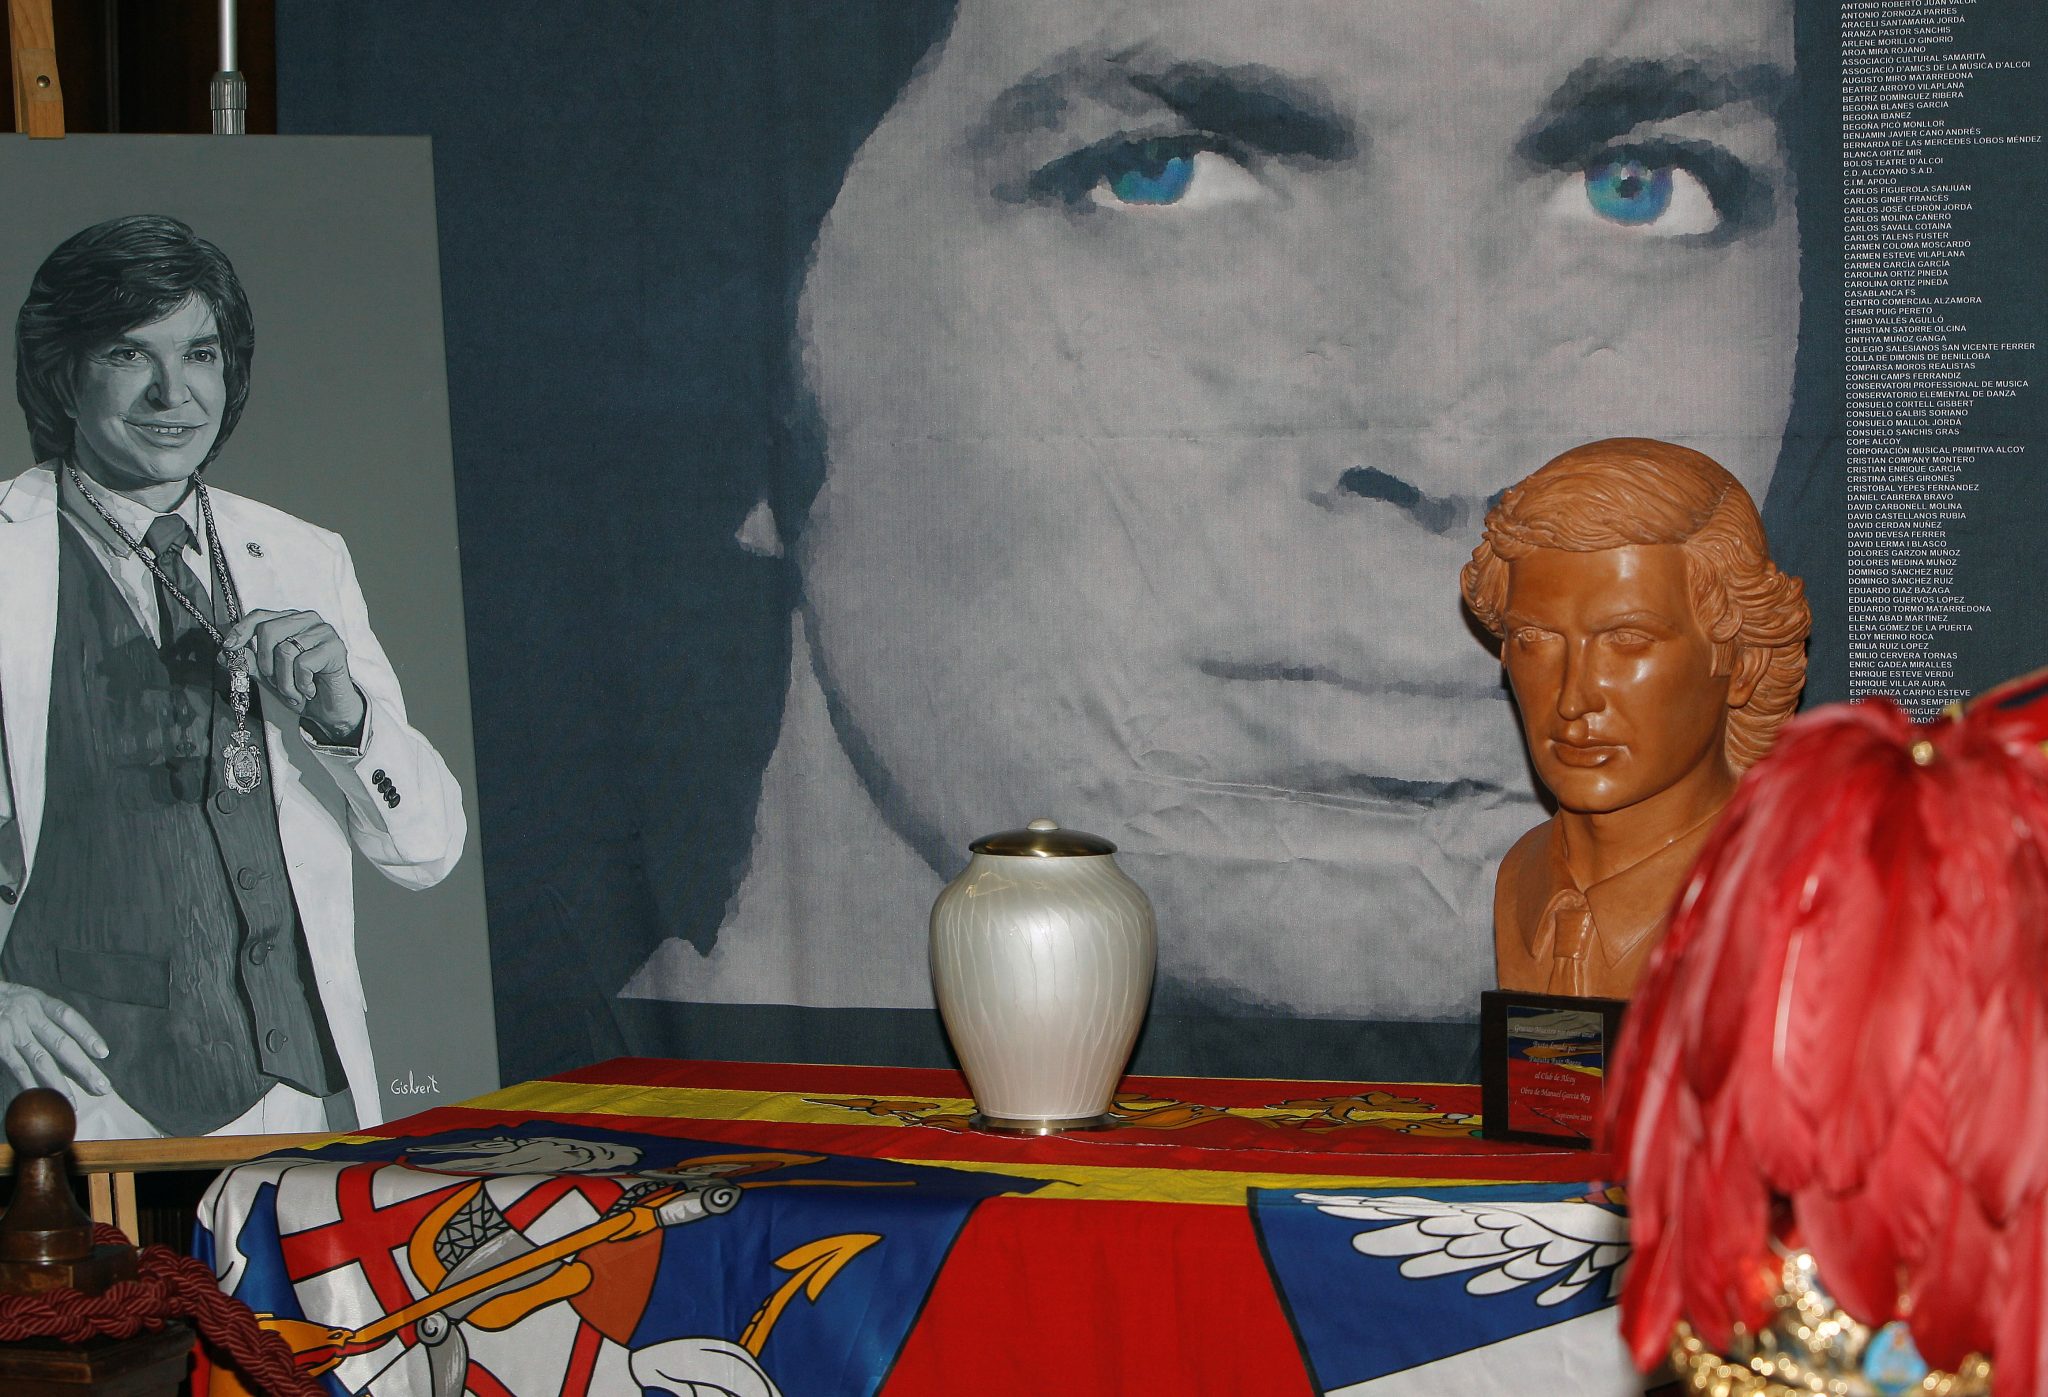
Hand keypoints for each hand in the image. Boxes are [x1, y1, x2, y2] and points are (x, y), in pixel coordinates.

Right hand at [0, 981, 110, 1101]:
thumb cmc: (4, 1001)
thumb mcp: (27, 999)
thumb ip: (47, 1017)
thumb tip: (74, 1046)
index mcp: (39, 1001)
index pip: (69, 1017)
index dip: (87, 1034)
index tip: (103, 1053)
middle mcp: (29, 1015)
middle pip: (62, 1043)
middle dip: (83, 1067)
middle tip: (102, 1087)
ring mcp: (13, 1031)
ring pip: (41, 1060)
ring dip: (59, 1084)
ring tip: (72, 1103)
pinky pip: (17, 1068)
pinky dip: (30, 1084)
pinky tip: (42, 1098)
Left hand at [222, 608, 366, 743]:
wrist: (328, 711)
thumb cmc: (300, 689)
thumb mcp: (268, 676)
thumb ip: (250, 662)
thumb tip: (225, 654)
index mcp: (290, 621)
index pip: (261, 616)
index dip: (242, 630)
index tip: (229, 648)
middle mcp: (308, 620)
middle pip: (269, 630)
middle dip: (265, 663)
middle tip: (274, 682)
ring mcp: (324, 632)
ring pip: (285, 650)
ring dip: (284, 680)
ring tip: (293, 692)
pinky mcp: (335, 648)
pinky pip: (303, 663)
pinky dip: (301, 684)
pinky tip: (309, 690)